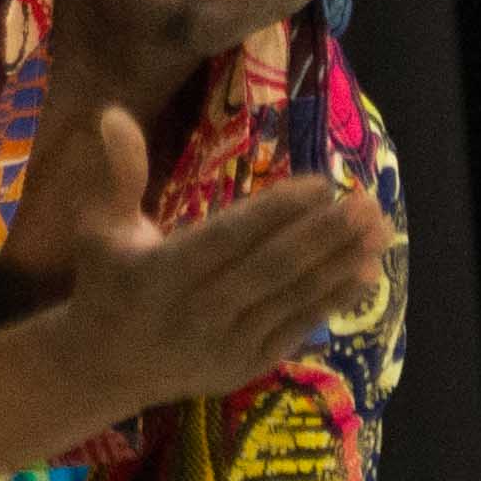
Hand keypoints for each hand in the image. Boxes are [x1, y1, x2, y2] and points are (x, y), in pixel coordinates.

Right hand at [60, 112, 389, 418]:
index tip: (321, 183)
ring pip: (291, 299)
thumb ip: (119, 173)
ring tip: (380, 228)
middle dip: (323, 236)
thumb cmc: (107, 282)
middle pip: (269, 270)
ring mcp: (224, 345)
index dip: (275, 213)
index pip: (227, 239)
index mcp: (159, 274)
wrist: (104, 368)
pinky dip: (332, 301)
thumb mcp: (101, 227)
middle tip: (367, 202)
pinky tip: (366, 272)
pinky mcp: (246, 365)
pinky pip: (296, 328)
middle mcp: (195, 313)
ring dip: (340, 263)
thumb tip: (113, 113)